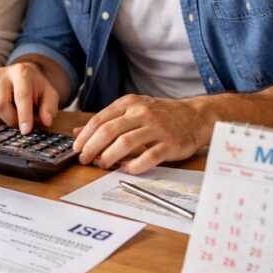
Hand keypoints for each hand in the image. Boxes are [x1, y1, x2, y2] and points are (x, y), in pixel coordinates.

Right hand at [0, 62, 58, 133]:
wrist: (21, 75)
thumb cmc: (35, 87)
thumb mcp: (49, 95)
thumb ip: (49, 108)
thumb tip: (46, 121)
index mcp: (21, 72)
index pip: (21, 96)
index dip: (24, 115)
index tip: (26, 131)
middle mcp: (1, 74)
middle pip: (0, 104)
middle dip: (11, 120)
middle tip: (20, 124)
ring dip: (0, 120)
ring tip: (11, 115)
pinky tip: (1, 113)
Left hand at [72, 94, 213, 173]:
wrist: (195, 116)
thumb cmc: (160, 115)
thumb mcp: (132, 110)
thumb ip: (106, 121)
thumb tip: (77, 132)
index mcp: (130, 103)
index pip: (100, 119)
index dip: (85, 136)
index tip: (76, 149)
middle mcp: (142, 113)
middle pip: (109, 131)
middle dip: (92, 147)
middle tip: (84, 159)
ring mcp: (157, 128)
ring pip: (125, 143)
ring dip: (109, 157)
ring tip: (102, 164)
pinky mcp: (170, 144)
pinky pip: (148, 157)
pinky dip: (134, 165)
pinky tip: (126, 169)